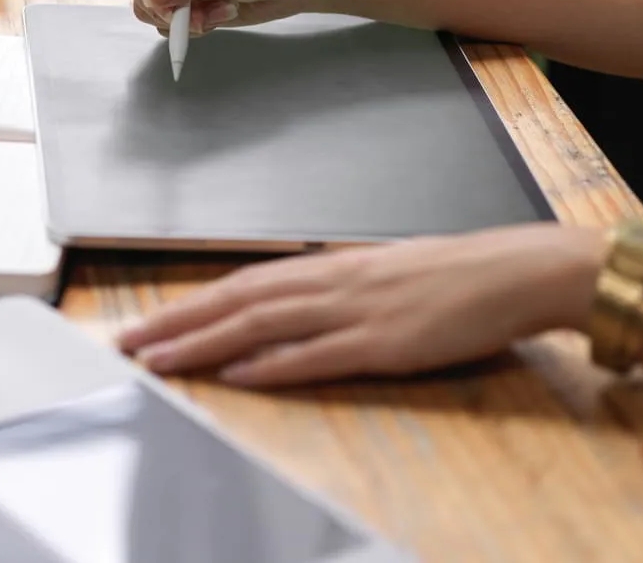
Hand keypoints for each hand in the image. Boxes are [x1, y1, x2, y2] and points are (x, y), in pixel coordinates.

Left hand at [115, 223, 603, 387]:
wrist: (517, 270)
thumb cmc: (458, 275)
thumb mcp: (385, 274)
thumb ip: (335, 291)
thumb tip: (289, 311)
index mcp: (331, 267)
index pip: (242, 284)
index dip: (190, 303)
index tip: (148, 321)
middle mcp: (332, 283)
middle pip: (236, 301)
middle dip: (176, 323)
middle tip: (126, 342)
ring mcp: (356, 311)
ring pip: (261, 325)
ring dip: (203, 343)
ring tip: (158, 360)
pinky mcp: (384, 343)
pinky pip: (316, 355)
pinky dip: (272, 366)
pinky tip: (237, 375)